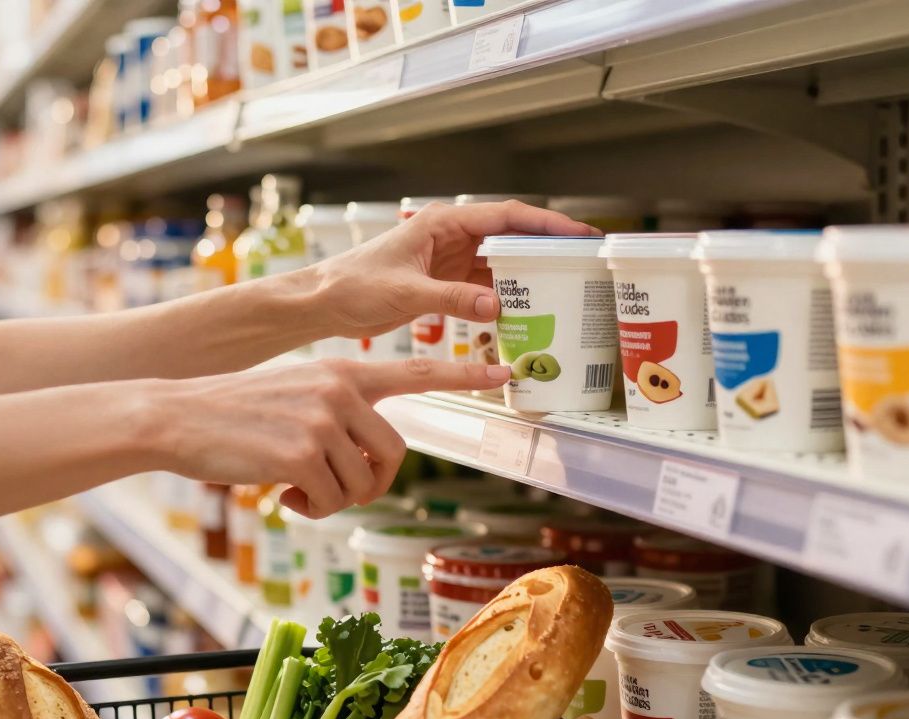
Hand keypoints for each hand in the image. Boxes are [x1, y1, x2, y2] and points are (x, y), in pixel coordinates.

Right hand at [151, 358, 510, 517]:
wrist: (179, 416)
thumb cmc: (237, 413)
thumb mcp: (298, 394)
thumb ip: (340, 412)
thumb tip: (370, 460)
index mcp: (344, 370)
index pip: (415, 370)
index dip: (463, 375)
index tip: (504, 371)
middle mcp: (340, 389)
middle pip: (394, 454)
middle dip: (371, 483)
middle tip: (333, 490)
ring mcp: (323, 419)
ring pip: (361, 483)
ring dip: (333, 499)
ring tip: (297, 489)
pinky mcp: (302, 452)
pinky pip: (331, 500)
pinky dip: (311, 510)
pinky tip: (282, 496)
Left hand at [313, 201, 596, 337]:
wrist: (324, 302)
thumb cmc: (353, 284)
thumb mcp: (406, 291)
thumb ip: (451, 299)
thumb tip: (497, 306)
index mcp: (443, 223)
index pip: (506, 217)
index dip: (546, 225)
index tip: (579, 235)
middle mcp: (451, 236)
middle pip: (511, 237)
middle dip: (547, 247)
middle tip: (584, 262)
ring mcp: (449, 259)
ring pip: (500, 263)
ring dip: (528, 275)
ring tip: (565, 287)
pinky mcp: (444, 283)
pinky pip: (485, 286)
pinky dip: (506, 297)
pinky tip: (526, 311)